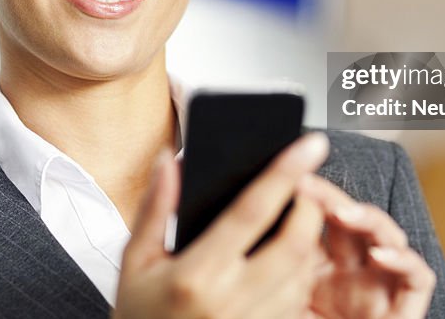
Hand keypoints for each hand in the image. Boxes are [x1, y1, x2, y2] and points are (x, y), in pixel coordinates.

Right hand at [113, 133, 330, 318]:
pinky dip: (299, 273)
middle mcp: (230, 301)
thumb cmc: (139, 316)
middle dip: (309, 207)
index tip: (310, 143)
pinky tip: (283, 260)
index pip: (251, 211)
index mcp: (196, 274)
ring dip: (307, 240)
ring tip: (294, 219)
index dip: (284, 173)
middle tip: (304, 186)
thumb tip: (171, 160)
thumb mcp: (134, 261)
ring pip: (303, 273)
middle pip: (294, 242)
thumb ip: (155, 208)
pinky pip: (297, 301)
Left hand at [299, 175, 435, 318]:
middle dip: (332, 198)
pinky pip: (417, 276)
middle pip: (353, 220)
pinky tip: (379, 255)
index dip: (311, 198)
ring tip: (339, 212)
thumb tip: (276, 222)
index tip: (292, 181)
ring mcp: (382, 286)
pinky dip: (403, 262)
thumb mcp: (286, 298)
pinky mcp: (406, 310)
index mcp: (322, 269)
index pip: (320, 221)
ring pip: (388, 236)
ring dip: (367, 218)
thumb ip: (286, 264)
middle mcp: (355, 272)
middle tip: (309, 185)